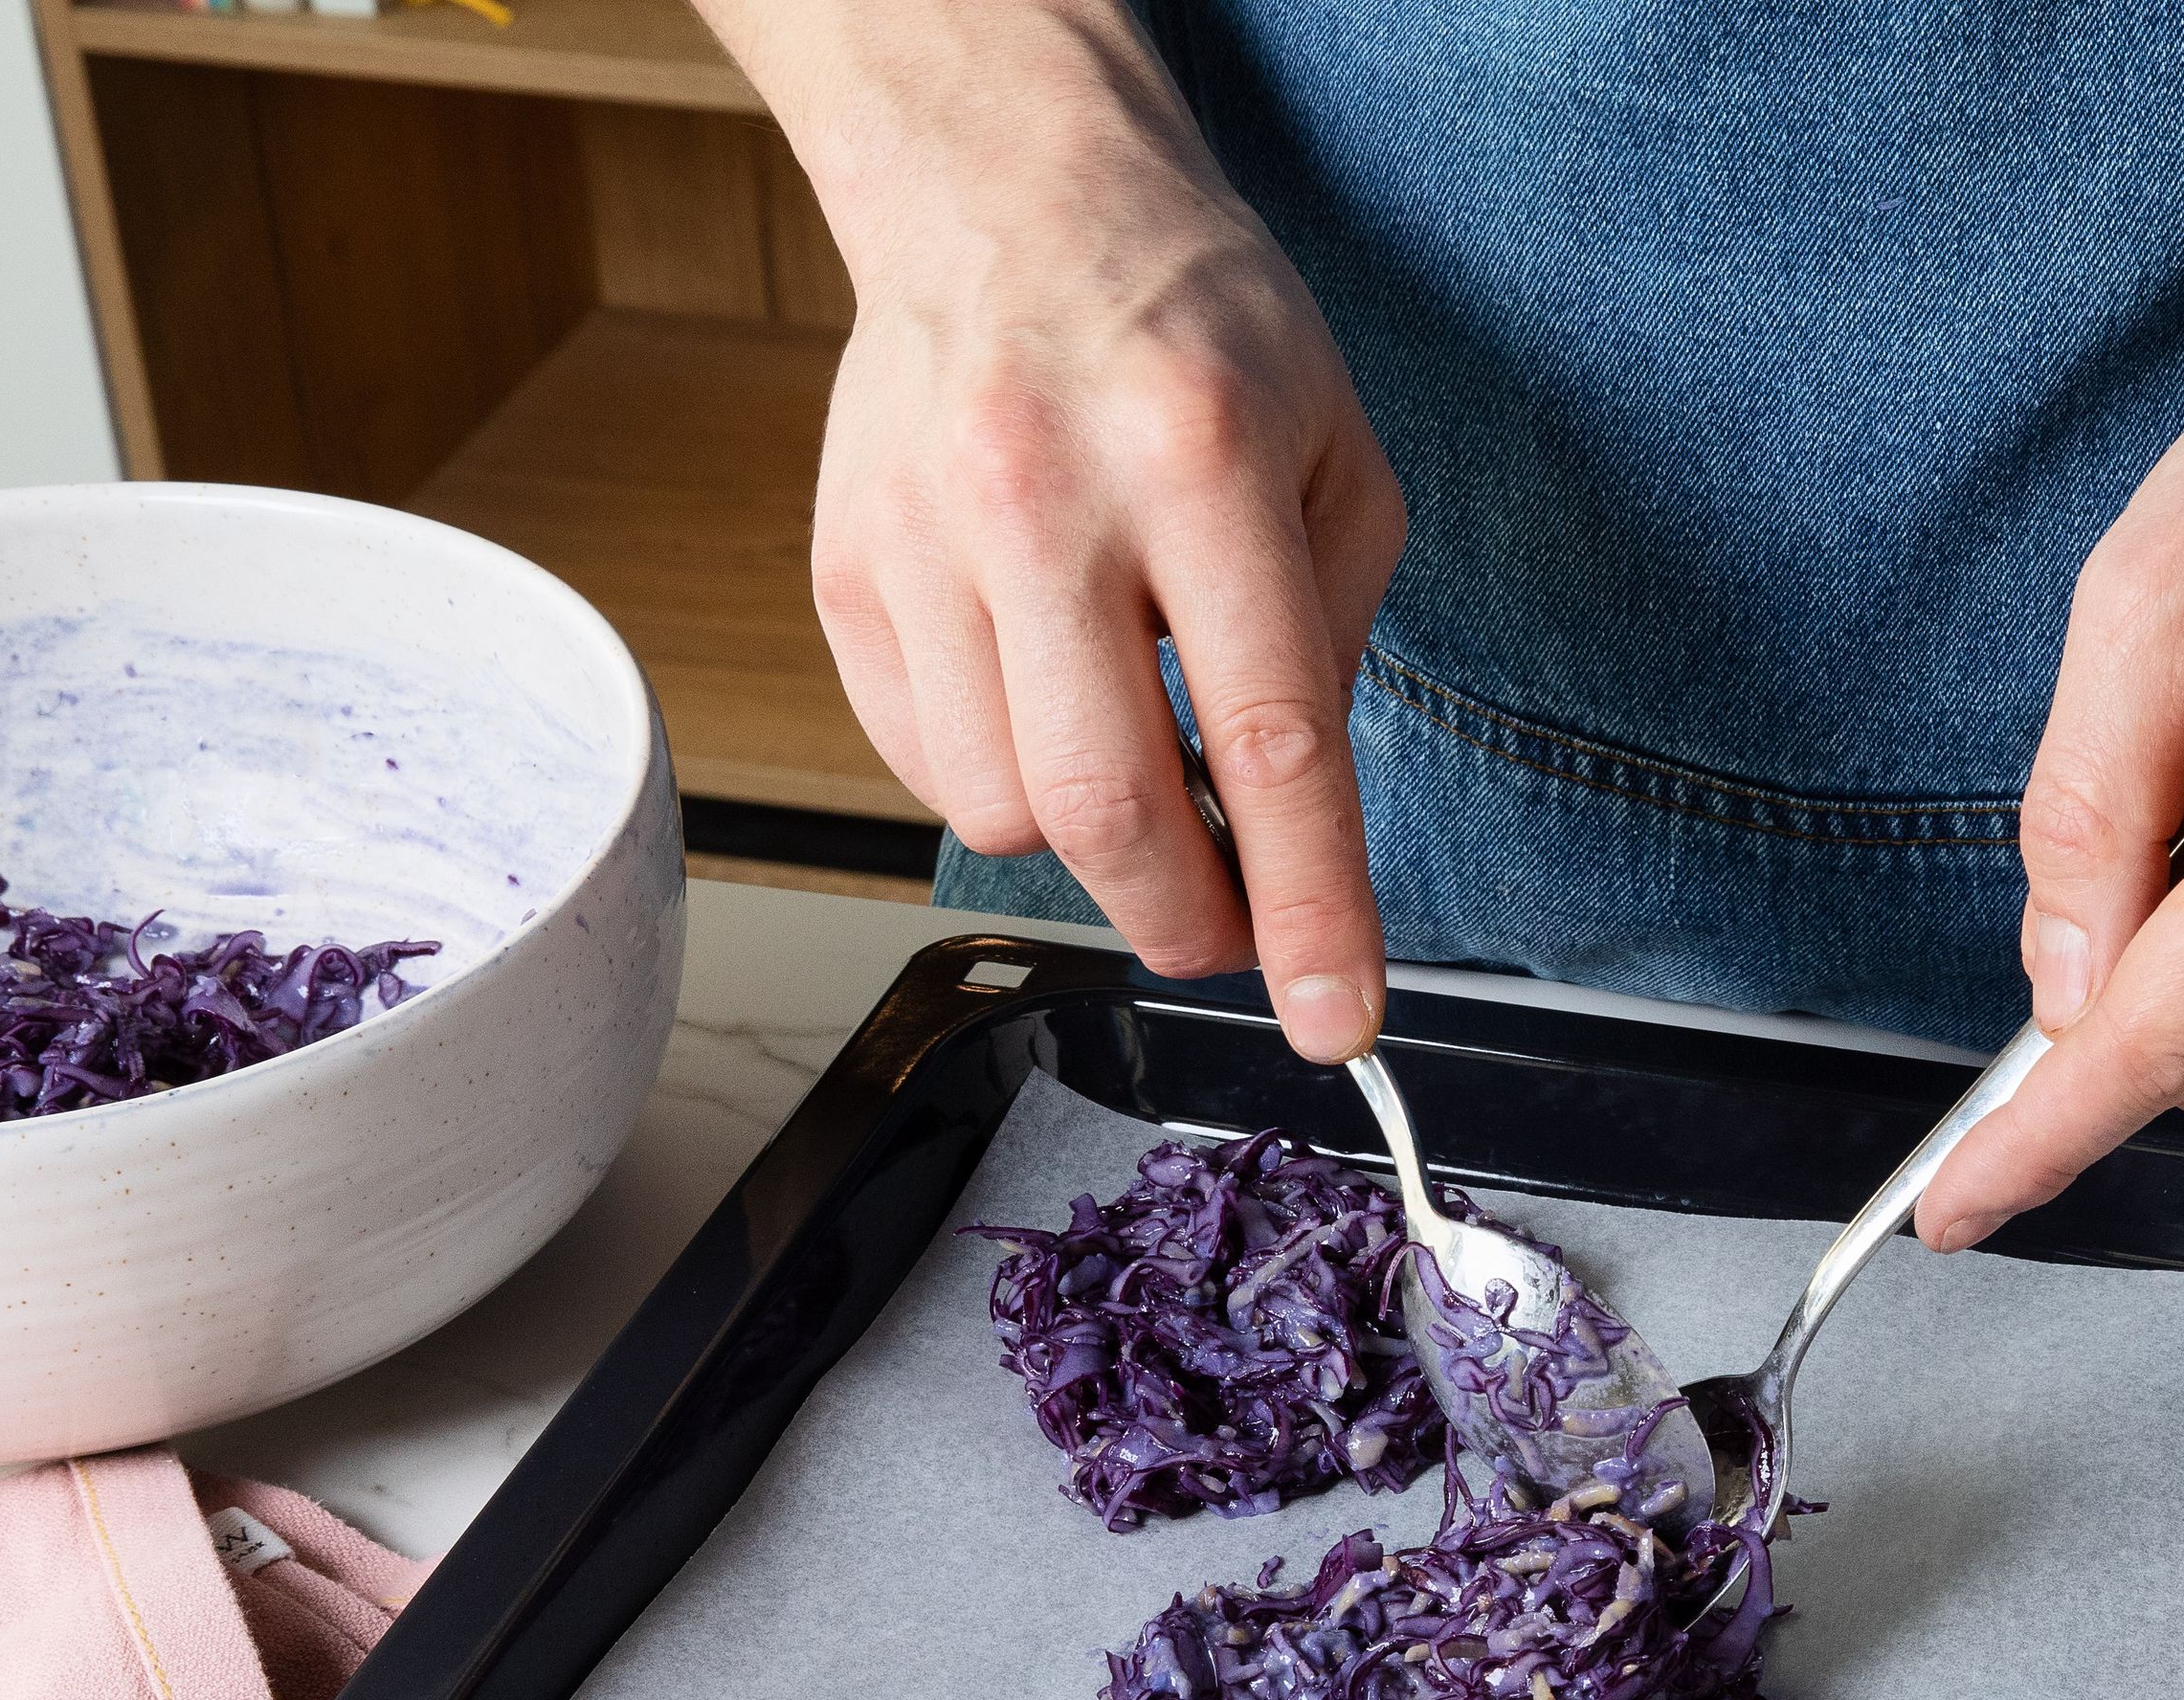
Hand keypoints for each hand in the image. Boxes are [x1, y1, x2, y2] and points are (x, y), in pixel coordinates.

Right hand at [778, 7, 1403, 1060]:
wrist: (1007, 195)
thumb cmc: (1192, 327)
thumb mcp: (1336, 457)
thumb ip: (1337, 648)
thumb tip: (1295, 835)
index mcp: (1201, 459)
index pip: (1268, 740)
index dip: (1306, 908)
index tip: (1333, 1019)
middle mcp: (1045, 498)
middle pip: (1110, 814)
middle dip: (1190, 920)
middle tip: (1233, 926)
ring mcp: (924, 537)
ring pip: (1008, 814)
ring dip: (1094, 842)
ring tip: (1136, 750)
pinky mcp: (846, 571)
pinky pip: (930, 769)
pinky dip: (1005, 783)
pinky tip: (1048, 698)